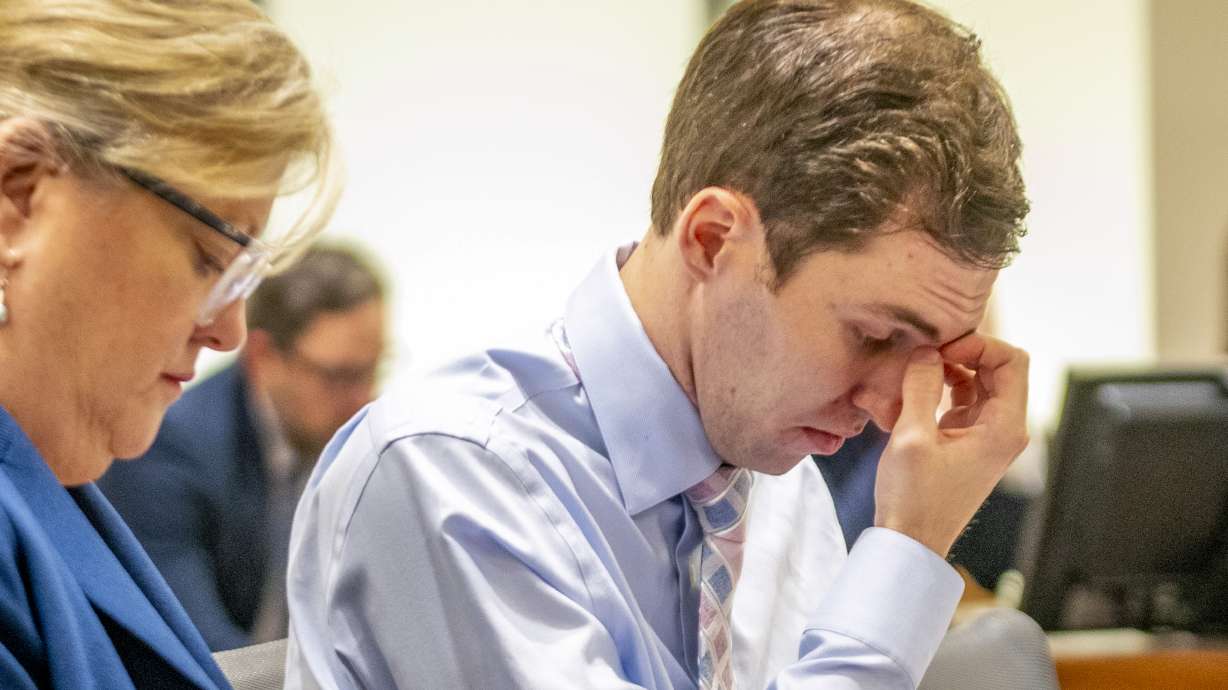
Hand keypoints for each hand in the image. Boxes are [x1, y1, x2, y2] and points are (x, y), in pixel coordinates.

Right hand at [872, 334, 1029, 557]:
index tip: (940, 349)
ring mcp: (988, 434)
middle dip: (961, 353)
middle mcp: (1005, 428)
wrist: (910, 542)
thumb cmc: (913, 498)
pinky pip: (962, 399)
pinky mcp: (968, 440)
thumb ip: (921, 387)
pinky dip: (940, 388)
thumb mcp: (912, 437)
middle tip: (923, 355)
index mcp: (1005, 428)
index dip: (978, 345)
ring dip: (947, 370)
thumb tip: (926, 350)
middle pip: (997, 367)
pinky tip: (911, 392)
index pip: (1012, 360)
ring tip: (912, 372)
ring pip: (978, 381)